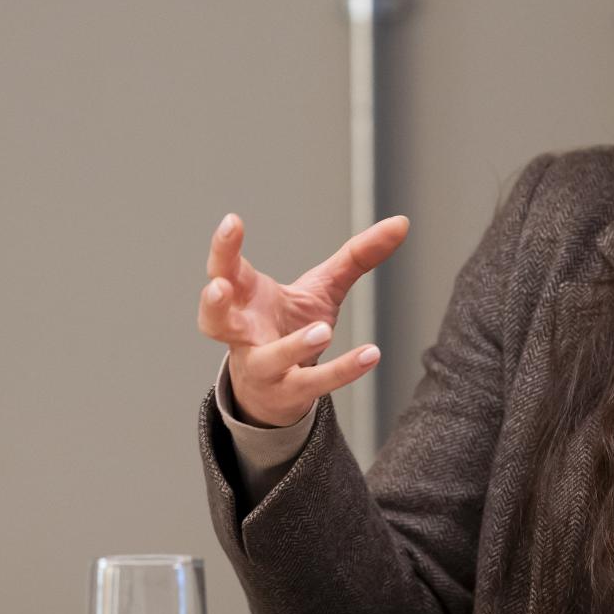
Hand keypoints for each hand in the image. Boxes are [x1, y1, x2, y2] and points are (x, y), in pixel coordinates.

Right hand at [197, 211, 408, 427]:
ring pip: (266, 360)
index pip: (224, 269)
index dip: (224, 247)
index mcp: (245, 297)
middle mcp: (243, 333)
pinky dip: (342, 370)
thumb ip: (357, 256)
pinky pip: (313, 383)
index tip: (232, 222)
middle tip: (219, 286)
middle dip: (212, 301)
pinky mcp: (288, 391)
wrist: (278, 390)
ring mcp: (262, 366)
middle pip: (214, 318)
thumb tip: (401, 223)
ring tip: (323, 331)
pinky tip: (371, 354)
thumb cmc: (290, 327)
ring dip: (291, 346)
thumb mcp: (323, 287)